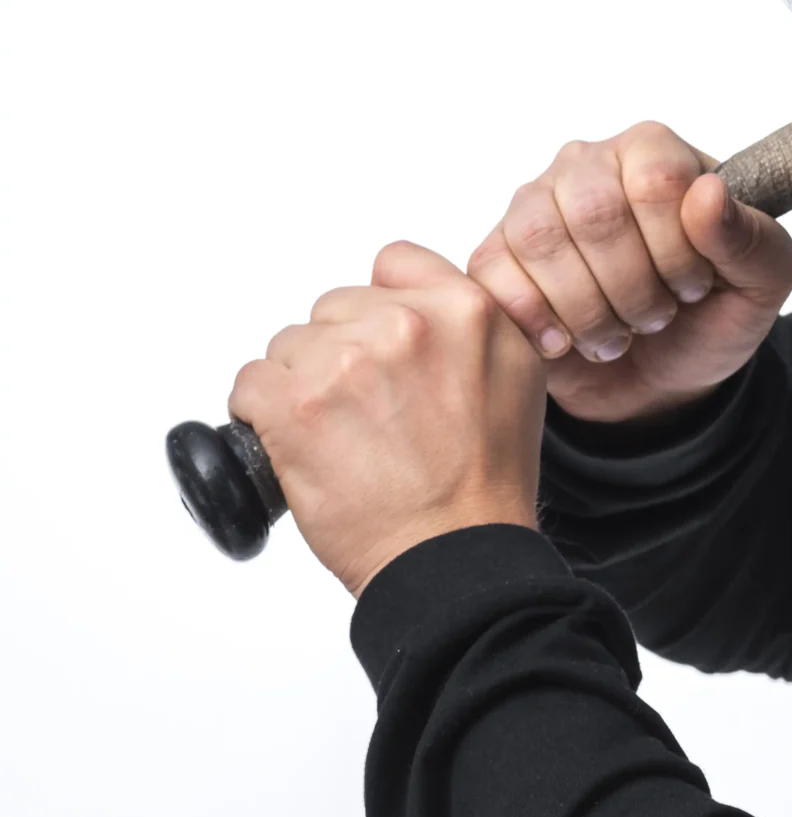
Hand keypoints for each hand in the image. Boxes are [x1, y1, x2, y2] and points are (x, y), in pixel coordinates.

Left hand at [230, 243, 545, 595]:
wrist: (454, 554)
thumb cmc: (484, 484)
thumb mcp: (517, 378)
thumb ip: (474, 329)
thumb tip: (426, 309)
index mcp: (468, 310)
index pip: (395, 261)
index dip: (382, 308)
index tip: (384, 347)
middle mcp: (408, 324)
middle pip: (334, 308)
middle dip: (340, 352)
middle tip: (365, 410)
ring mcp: (347, 361)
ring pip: (288, 346)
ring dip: (300, 385)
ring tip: (337, 436)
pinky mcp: (293, 404)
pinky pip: (249, 383)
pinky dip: (259, 414)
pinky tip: (295, 442)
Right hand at [466, 122, 791, 424]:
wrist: (663, 380)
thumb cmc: (713, 315)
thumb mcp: (762, 283)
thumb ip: (750, 237)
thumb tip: (708, 193)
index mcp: (655, 150)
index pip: (656, 178)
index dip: (678, 249)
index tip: (695, 287)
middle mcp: (587, 164)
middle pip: (594, 211)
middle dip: (634, 286)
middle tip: (656, 318)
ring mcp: (533, 205)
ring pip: (540, 241)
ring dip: (589, 309)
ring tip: (617, 334)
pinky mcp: (496, 255)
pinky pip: (494, 273)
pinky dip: (536, 320)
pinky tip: (567, 344)